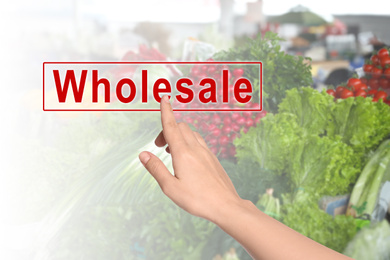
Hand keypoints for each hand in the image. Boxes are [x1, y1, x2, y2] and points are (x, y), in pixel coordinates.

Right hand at [138, 95, 242, 221]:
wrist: (226, 205)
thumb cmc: (197, 199)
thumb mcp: (170, 187)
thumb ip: (156, 169)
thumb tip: (143, 154)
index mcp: (183, 153)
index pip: (171, 126)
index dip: (166, 111)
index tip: (164, 97)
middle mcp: (196, 149)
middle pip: (180, 127)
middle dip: (167, 130)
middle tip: (159, 146)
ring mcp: (207, 152)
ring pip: (191, 133)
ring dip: (178, 136)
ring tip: (170, 152)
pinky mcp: (213, 158)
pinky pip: (199, 142)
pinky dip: (188, 142)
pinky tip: (186, 157)